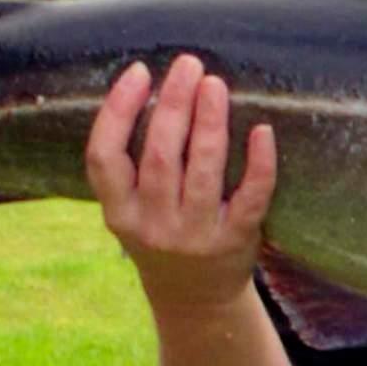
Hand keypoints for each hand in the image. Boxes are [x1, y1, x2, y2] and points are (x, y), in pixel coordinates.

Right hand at [84, 54, 277, 313]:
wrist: (195, 300)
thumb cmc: (161, 234)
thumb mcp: (130, 210)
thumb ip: (131, 163)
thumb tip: (152, 85)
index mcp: (119, 212)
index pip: (103, 157)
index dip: (117, 111)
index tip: (139, 72)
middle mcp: (153, 226)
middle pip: (160, 156)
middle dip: (174, 104)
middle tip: (189, 64)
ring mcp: (196, 235)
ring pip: (203, 170)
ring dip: (210, 121)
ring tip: (214, 84)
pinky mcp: (236, 240)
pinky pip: (251, 197)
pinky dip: (259, 163)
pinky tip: (262, 130)